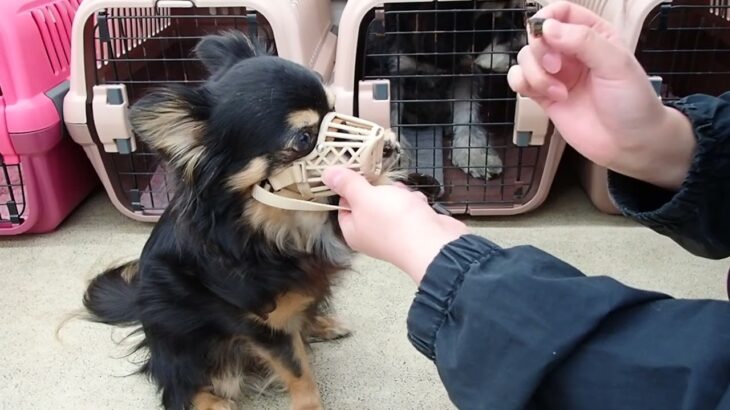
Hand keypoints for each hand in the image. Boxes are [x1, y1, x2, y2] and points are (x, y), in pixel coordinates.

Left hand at [322, 167, 467, 283]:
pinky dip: (415, 203)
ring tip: (404, 197)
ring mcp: (394, 232)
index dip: (350, 187)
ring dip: (400, 194)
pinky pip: (410, 208)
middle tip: (384, 186)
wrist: (434, 243)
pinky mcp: (414, 228)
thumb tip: (326, 175)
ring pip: (392, 202)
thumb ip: (347, 184)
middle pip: (370, 201)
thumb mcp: (364, 197)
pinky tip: (418, 205)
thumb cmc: (394, 222)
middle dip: (380, 189)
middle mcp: (372, 235)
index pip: (344, 204)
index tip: (358, 172)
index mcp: (354, 231)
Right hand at [508, 1, 695, 189]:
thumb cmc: (632, 103)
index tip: (544, 32)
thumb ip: (583, 41)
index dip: (547, 18)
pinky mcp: (544, 96)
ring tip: (557, 91)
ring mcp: (556, 74)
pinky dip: (523, 85)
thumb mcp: (616, 64)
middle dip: (540, 51)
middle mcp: (571, 52)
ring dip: (534, 73)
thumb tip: (547, 27)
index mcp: (593, 35)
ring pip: (525, 58)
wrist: (630, 144)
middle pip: (537, 35)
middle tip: (557, 67)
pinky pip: (519, 80)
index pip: (561, 12)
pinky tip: (546, 96)